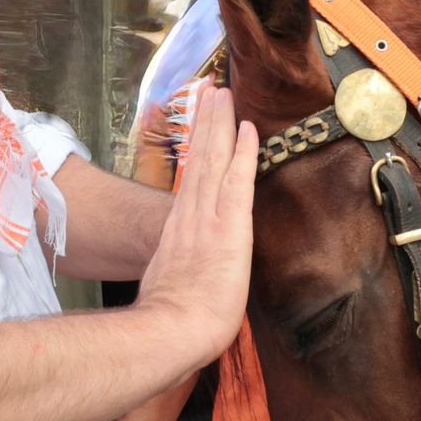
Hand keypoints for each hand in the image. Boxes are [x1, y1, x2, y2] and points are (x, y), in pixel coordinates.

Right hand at [134, 86, 255, 370]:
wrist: (173, 332)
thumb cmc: (172, 324)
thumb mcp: (172, 290)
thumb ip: (179, 275)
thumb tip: (183, 282)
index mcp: (179, 232)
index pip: (191, 180)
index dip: (197, 148)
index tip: (202, 121)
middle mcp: (191, 217)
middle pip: (199, 159)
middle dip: (205, 122)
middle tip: (211, 89)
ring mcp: (207, 218)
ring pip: (214, 160)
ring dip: (220, 124)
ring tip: (222, 93)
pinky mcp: (227, 226)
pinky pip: (237, 180)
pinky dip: (243, 153)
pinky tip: (248, 129)